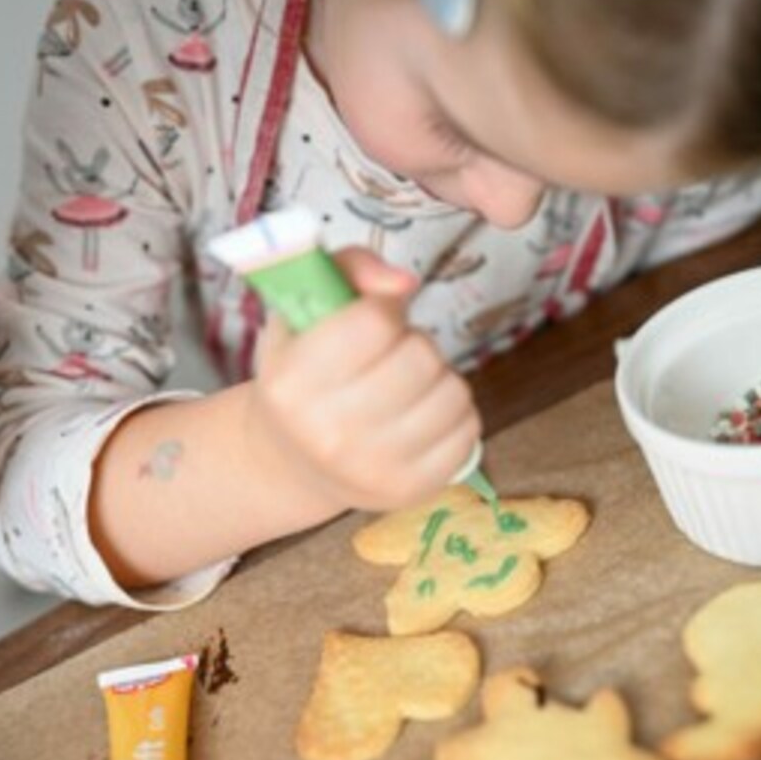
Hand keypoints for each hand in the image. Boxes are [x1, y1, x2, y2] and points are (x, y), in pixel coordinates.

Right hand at [248, 247, 481, 510]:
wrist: (295, 463)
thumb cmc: (305, 373)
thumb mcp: (304, 310)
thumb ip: (349, 270)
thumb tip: (404, 284)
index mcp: (291, 384)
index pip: (374, 322)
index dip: (382, 311)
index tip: (371, 323)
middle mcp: (328, 434)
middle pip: (420, 357)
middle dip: (413, 345)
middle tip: (391, 358)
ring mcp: (372, 469)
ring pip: (452, 392)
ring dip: (438, 378)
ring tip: (407, 388)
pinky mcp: (411, 490)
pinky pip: (469, 429)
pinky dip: (454, 414)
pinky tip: (422, 417)